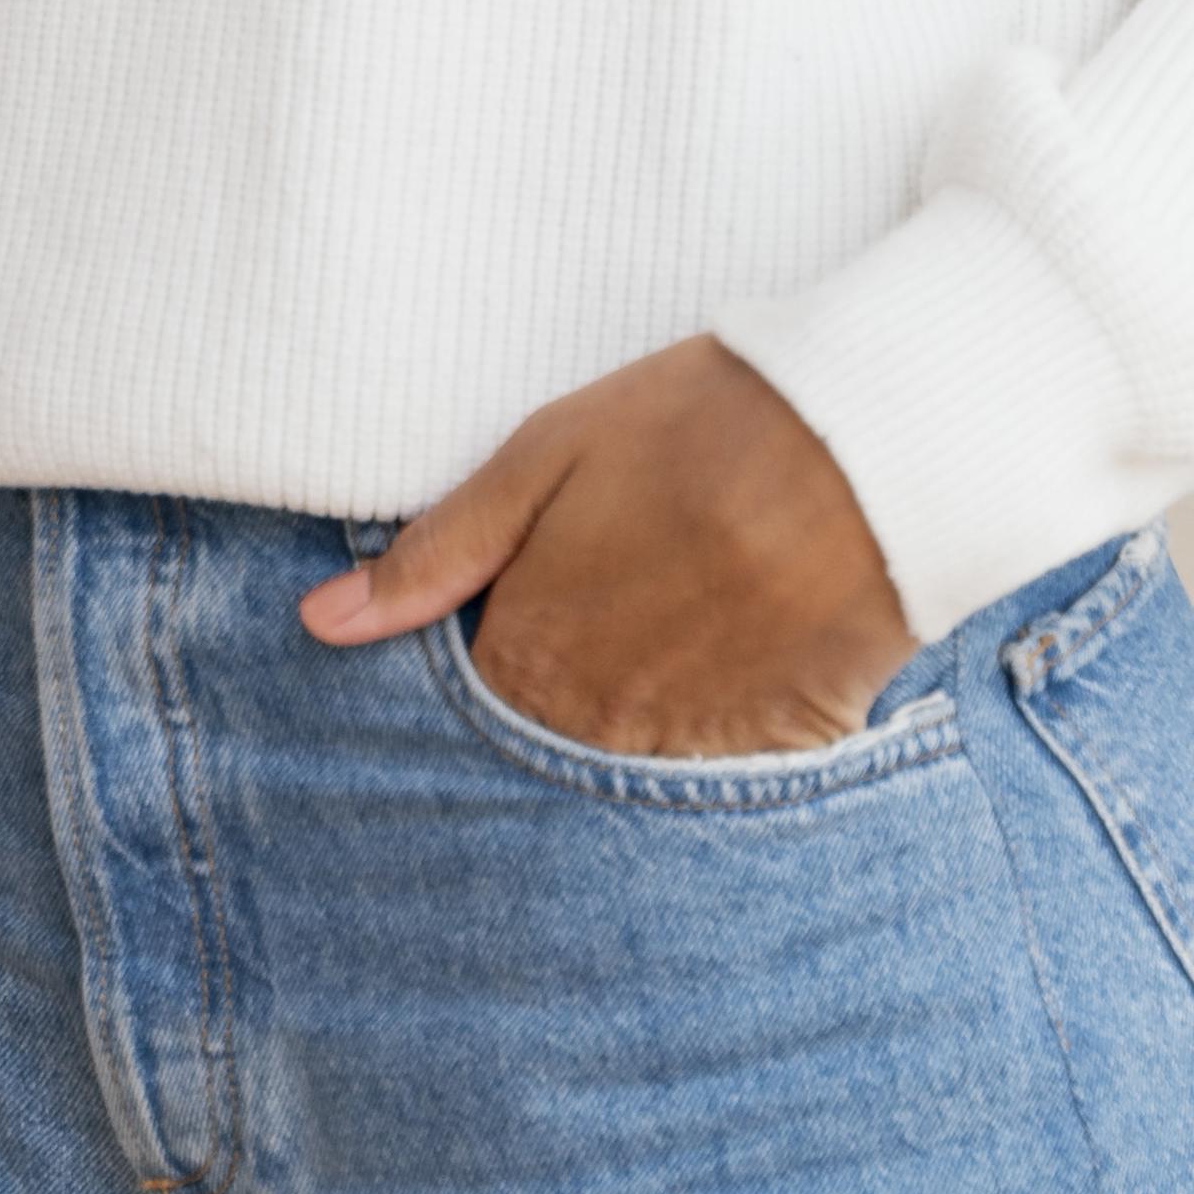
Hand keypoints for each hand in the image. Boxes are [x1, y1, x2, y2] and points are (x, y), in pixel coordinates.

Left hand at [299, 335, 917, 760]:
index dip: (493, 653)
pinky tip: (747, 646)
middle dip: (568, 693)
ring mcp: (705, 747)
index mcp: (534, 659)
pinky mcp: (795, 743)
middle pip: (556, 744)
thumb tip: (322, 625)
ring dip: (645, 712)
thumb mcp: (543, 460)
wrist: (870, 434)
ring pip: (643, 760)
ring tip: (684, 619)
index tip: (525, 606)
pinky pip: (738, 767)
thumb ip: (435, 554)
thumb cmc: (694, 426)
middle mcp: (610, 726)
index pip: (473, 707)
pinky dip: (732, 722)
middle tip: (623, 603)